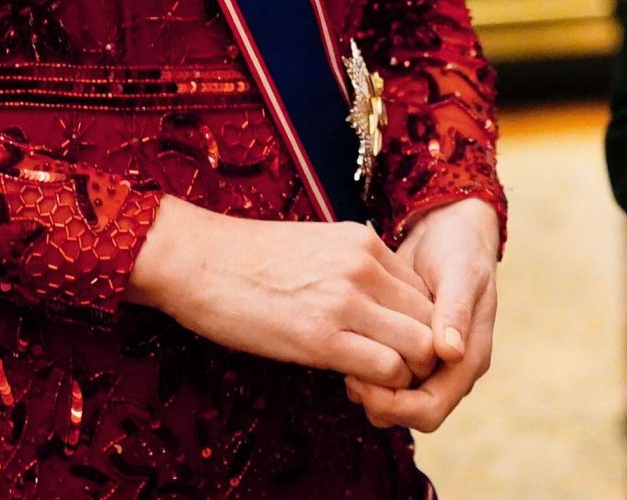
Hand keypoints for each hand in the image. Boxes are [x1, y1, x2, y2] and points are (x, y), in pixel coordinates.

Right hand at [127, 196, 436, 385]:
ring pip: (420, 347)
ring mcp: (345, 299)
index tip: (387, 342)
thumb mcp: (315, 247)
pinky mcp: (322, 337)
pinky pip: (386, 370)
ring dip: (404, 374)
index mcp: (362, 240)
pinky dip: (379, 386)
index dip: (414, 326)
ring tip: (369, 378)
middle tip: (387, 369)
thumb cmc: (247, 258)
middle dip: (420, 354)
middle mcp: (363, 265)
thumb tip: (377, 307)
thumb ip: (353, 270)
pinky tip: (347, 381)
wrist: (196, 259)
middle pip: (431, 320)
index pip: (425, 291)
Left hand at [345, 197, 498, 432]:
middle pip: (410, 411)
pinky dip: (367, 365)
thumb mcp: (460, 274)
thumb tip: (450, 353)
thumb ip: (455, 312)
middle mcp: (449, 367)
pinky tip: (346, 345)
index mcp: (468, 359)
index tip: (361, 384)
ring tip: (341, 362)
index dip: (396, 406)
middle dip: (378, 401)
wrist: (449, 227)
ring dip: (370, 386)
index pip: (430, 409)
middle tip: (345, 377)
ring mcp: (429, 357)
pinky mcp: (408, 341)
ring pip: (397, 395)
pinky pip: (388, 370)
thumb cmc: (459, 248)